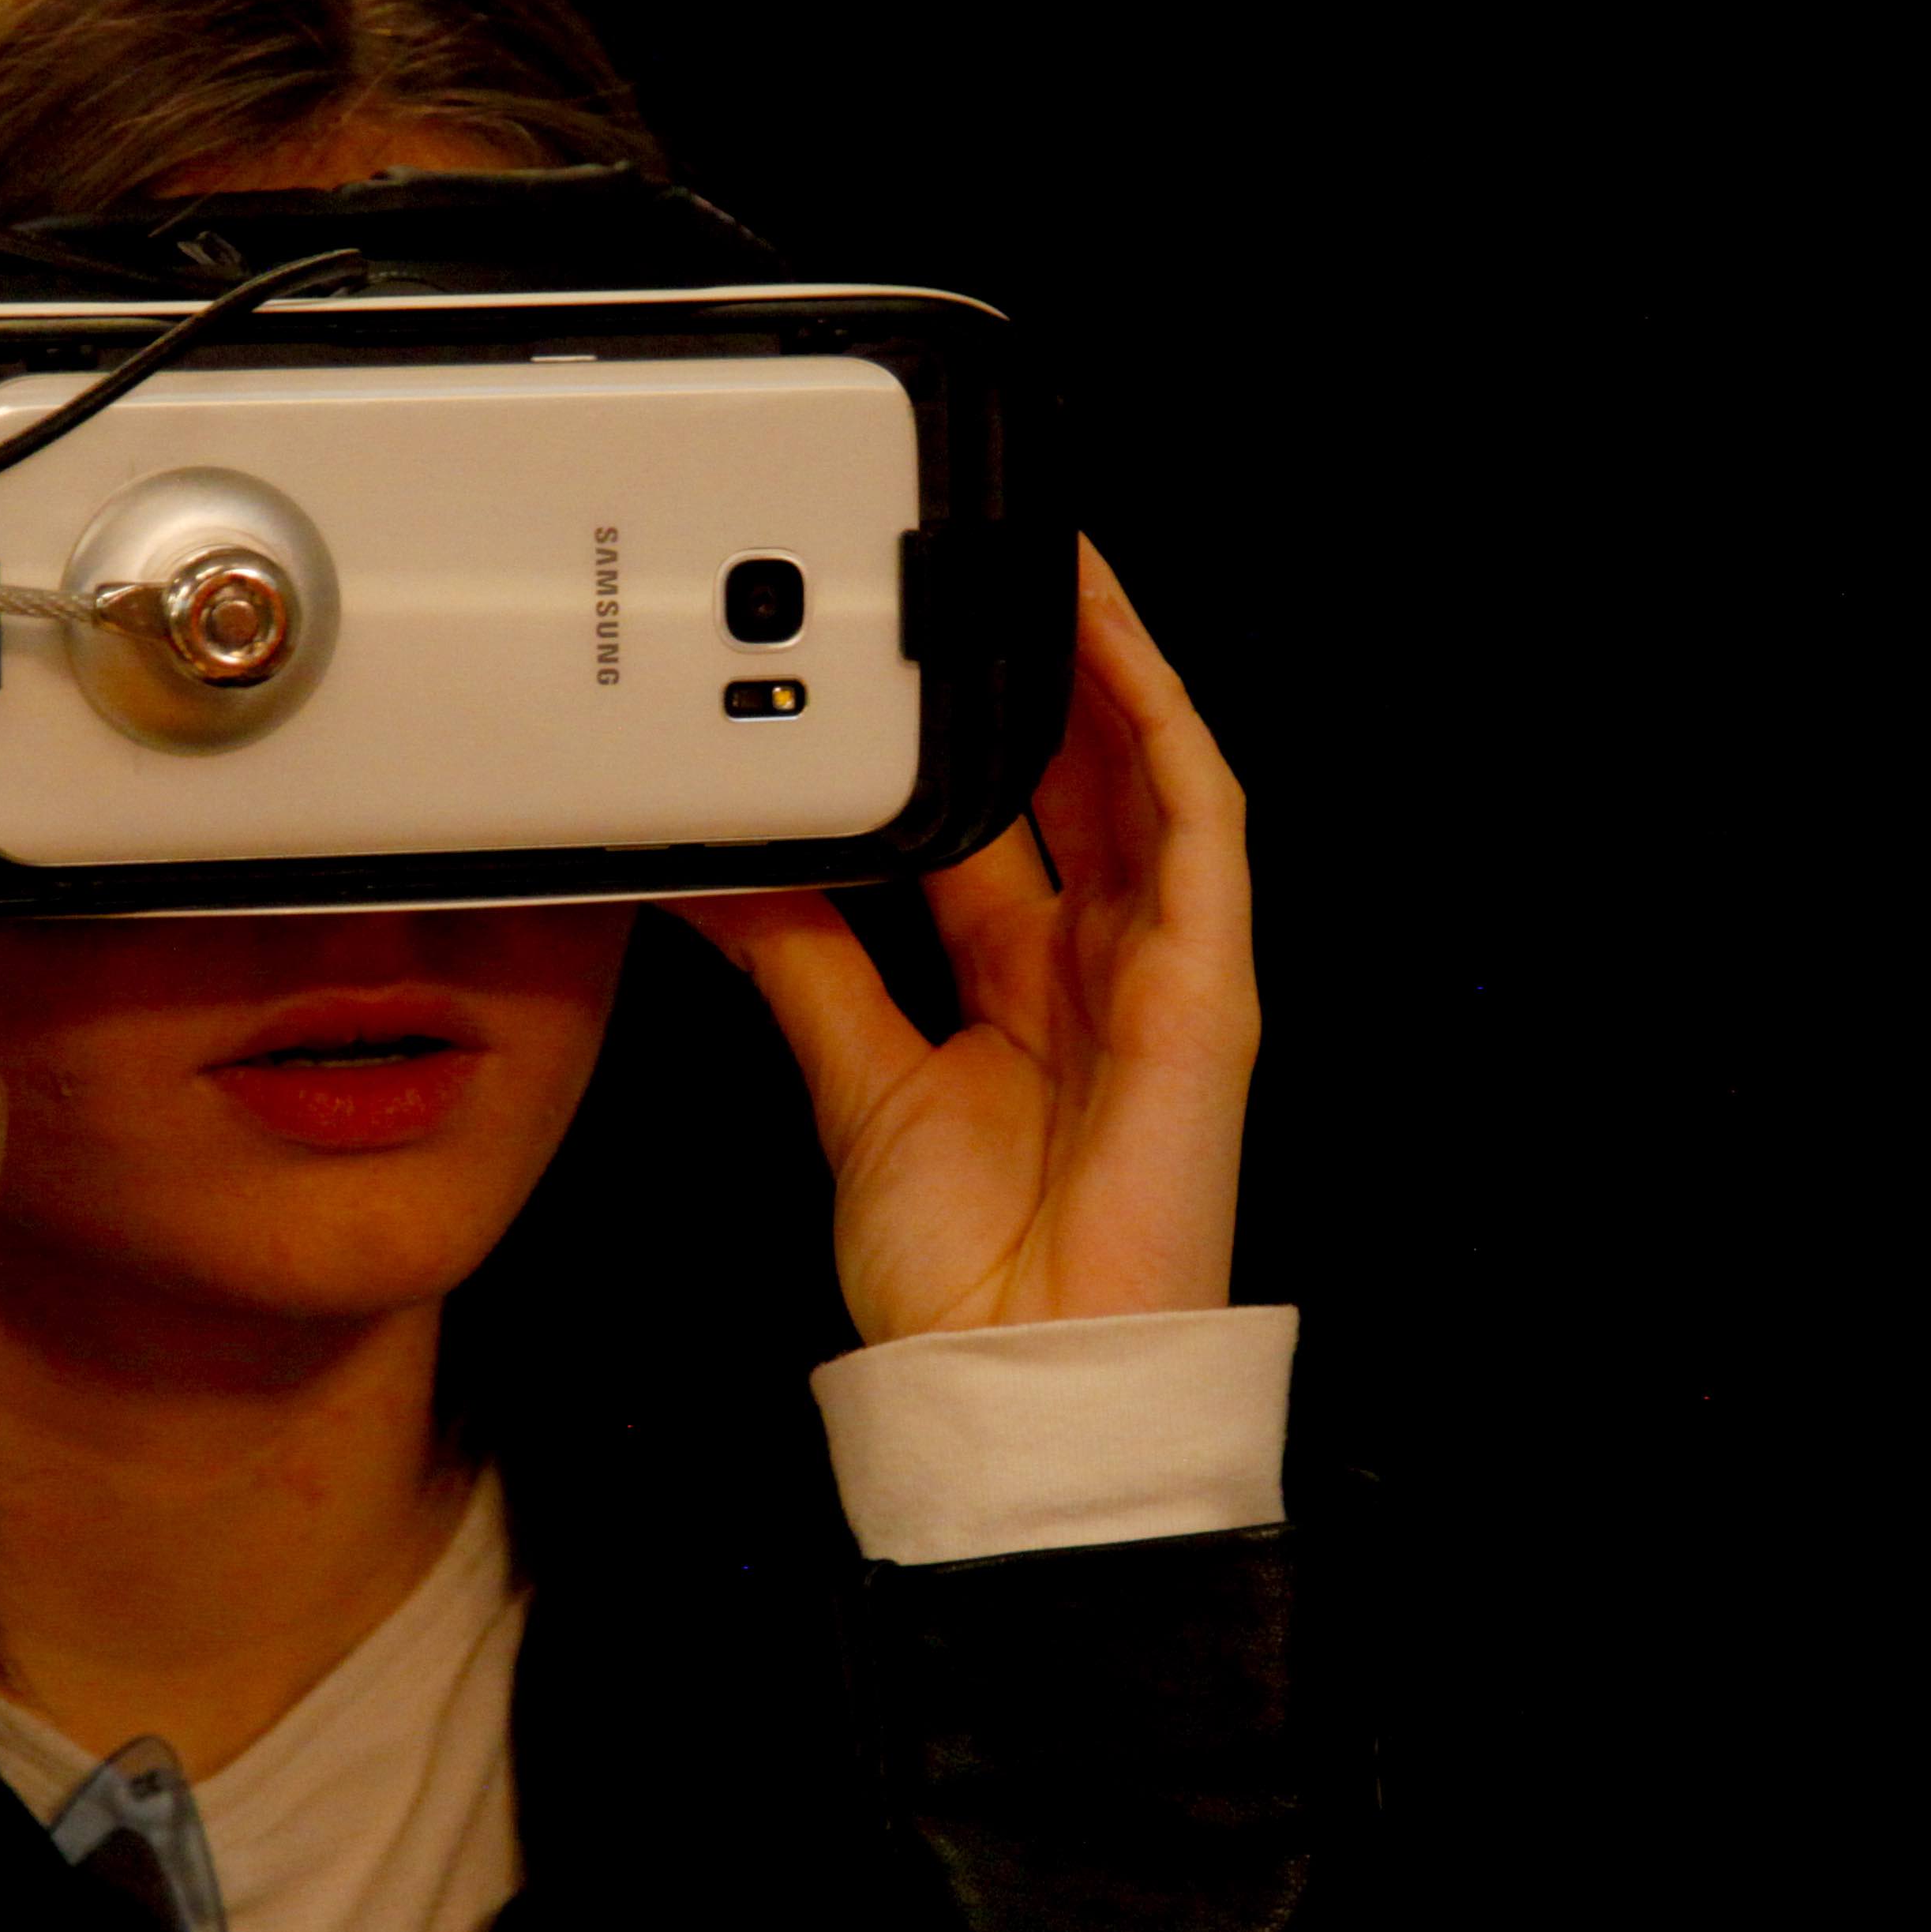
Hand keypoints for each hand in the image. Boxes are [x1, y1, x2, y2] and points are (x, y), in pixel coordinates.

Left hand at [672, 539, 1257, 1341]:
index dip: (967, 728)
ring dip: (1107, 663)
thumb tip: (721, 864)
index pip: (1003, 821)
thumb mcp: (852, 1074)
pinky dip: (1158, 728)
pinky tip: (1117, 651)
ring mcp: (1164, 969)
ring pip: (1147, 773)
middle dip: (1041, 667)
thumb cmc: (954, 1267)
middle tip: (979, 560)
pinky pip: (1199, 826)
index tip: (913, 646)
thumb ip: (798, 958)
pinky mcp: (1209, 984)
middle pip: (1080, 777)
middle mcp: (1100, 964)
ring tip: (1052, 562)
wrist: (1017, 1371)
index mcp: (1022, 985)